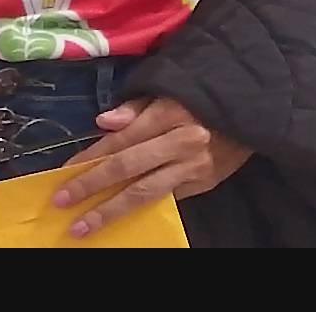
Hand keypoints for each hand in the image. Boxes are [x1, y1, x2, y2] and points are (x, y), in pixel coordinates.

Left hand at [50, 96, 250, 238]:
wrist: (253, 110)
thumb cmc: (204, 96)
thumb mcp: (170, 90)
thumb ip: (136, 107)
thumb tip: (103, 122)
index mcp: (168, 113)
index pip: (120, 140)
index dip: (90, 158)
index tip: (63, 174)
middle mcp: (180, 142)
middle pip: (127, 168)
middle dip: (91, 187)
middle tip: (62, 202)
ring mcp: (193, 167)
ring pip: (144, 193)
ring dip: (110, 211)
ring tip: (83, 226)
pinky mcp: (204, 183)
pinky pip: (166, 198)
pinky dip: (140, 209)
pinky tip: (119, 219)